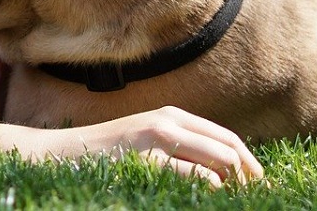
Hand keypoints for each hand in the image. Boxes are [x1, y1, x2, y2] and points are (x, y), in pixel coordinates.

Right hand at [36, 106, 263, 187]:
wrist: (61, 153)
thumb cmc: (106, 154)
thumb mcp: (146, 140)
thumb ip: (179, 146)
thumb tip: (224, 171)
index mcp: (171, 116)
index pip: (227, 138)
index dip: (248, 163)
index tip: (256, 185)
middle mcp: (167, 123)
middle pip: (229, 149)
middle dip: (247, 177)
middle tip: (250, 198)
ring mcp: (157, 141)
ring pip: (219, 162)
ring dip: (232, 186)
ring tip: (232, 200)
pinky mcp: (147, 161)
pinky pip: (196, 177)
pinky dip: (209, 190)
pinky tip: (205, 197)